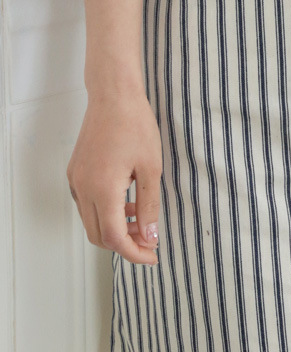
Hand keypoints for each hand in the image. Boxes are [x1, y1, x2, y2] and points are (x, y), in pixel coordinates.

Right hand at [66, 89, 162, 265]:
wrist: (113, 95)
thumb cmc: (135, 125)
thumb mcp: (152, 168)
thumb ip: (149, 205)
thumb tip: (150, 236)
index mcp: (103, 189)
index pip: (114, 238)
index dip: (134, 252)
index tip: (153, 255)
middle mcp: (84, 188)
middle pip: (98, 236)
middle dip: (124, 244)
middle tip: (150, 240)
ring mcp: (77, 180)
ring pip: (91, 221)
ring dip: (114, 228)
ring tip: (141, 218)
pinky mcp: (76, 172)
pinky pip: (87, 204)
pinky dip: (105, 212)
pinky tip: (127, 200)